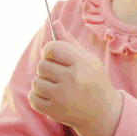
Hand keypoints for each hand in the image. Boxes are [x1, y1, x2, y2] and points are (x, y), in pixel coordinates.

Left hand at [28, 20, 122, 135]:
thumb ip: (69, 42)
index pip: (51, 48)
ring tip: (55, 87)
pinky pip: (33, 98)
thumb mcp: (88, 59)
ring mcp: (62, 96)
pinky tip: (51, 97)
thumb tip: (54, 22)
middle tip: (58, 74)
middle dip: (47, 68)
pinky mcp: (54, 111)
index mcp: (81, 63)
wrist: (103, 113)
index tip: (53, 56)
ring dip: (42, 83)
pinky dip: (38, 97)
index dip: (49, 51)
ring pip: (36, 82)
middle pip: (42, 65)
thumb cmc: (95, 81)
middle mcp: (72, 79)